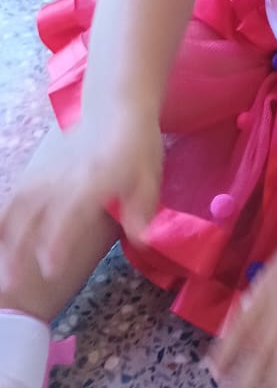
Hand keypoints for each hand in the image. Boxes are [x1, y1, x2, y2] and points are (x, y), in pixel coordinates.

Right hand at [0, 115, 162, 286]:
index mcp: (93, 181)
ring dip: (7, 235)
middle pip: (35, 215)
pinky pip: (16, 193)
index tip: (50, 269)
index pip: (70, 214)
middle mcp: (65, 178)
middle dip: (22, 249)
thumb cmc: (137, 144)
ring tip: (1, 265)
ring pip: (19, 205)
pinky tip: (0, 235)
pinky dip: (4, 215)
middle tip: (12, 283)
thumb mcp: (149, 177)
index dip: (59, 242)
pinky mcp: (40, 167)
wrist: (116, 104)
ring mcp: (49, 171)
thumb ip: (142, 210)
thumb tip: (143, 240)